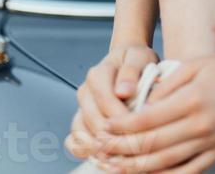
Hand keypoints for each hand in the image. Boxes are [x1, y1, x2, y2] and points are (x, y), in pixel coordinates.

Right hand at [64, 43, 158, 162]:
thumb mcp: (139, 58)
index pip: (106, 101)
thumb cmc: (136, 61)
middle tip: (134, 146)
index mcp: (98, 74)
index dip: (123, 118)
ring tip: (119, 156)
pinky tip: (105, 158)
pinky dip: (85, 152)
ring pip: (81, 133)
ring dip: (99, 147)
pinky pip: (73, 141)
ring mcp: (80, 107)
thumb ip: (131, 72)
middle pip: (94, 121)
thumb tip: (123, 92)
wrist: (127, 61)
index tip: (140, 127)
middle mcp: (85, 91)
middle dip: (114, 136)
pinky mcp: (80, 120)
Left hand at [91, 48, 214, 172]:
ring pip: (166, 164)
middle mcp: (201, 125)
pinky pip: (187, 173)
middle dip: (122, 150)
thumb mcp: (193, 65)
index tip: (104, 128)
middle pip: (152, 145)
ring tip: (115, 167)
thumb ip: (165, 85)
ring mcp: (210, 143)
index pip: (148, 119)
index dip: (122, 127)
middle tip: (101, 151)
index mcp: (192, 99)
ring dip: (137, 168)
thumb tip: (140, 106)